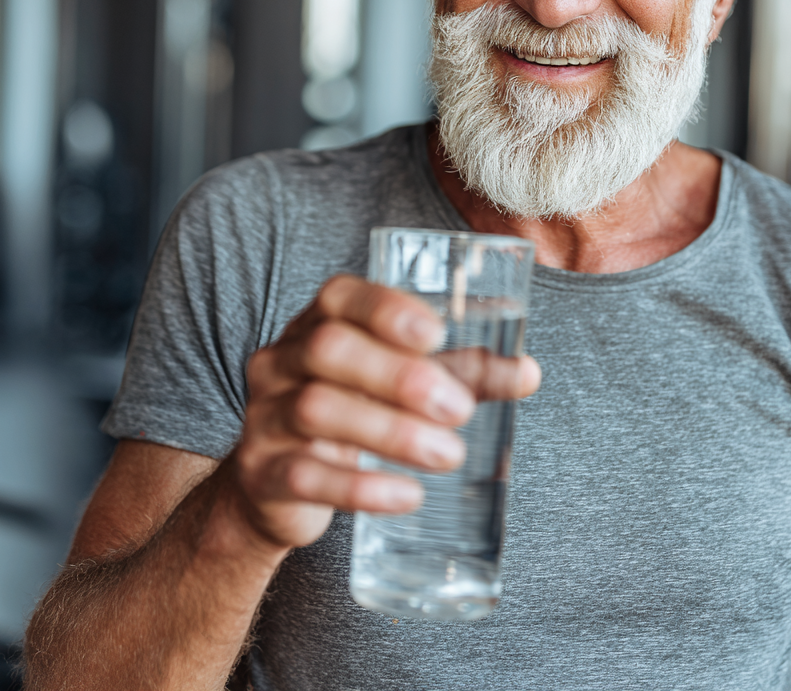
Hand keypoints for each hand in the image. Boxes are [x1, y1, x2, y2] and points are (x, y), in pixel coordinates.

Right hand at [231, 275, 540, 549]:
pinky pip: (304, 474)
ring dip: (390, 432)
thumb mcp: (401, 385)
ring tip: (447, 454)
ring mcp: (264, 416)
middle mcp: (282, 361)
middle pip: (329, 349)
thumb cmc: (353, 414)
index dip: (386, 309)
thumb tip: (528, 372)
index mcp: (317, 323)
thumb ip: (462, 373)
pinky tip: (406, 495)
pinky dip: (360, 486)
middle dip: (399, 376)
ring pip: (317, 410)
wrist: (277, 490)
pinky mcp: (262, 473)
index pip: (340, 296)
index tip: (436, 334)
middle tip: (459, 410)